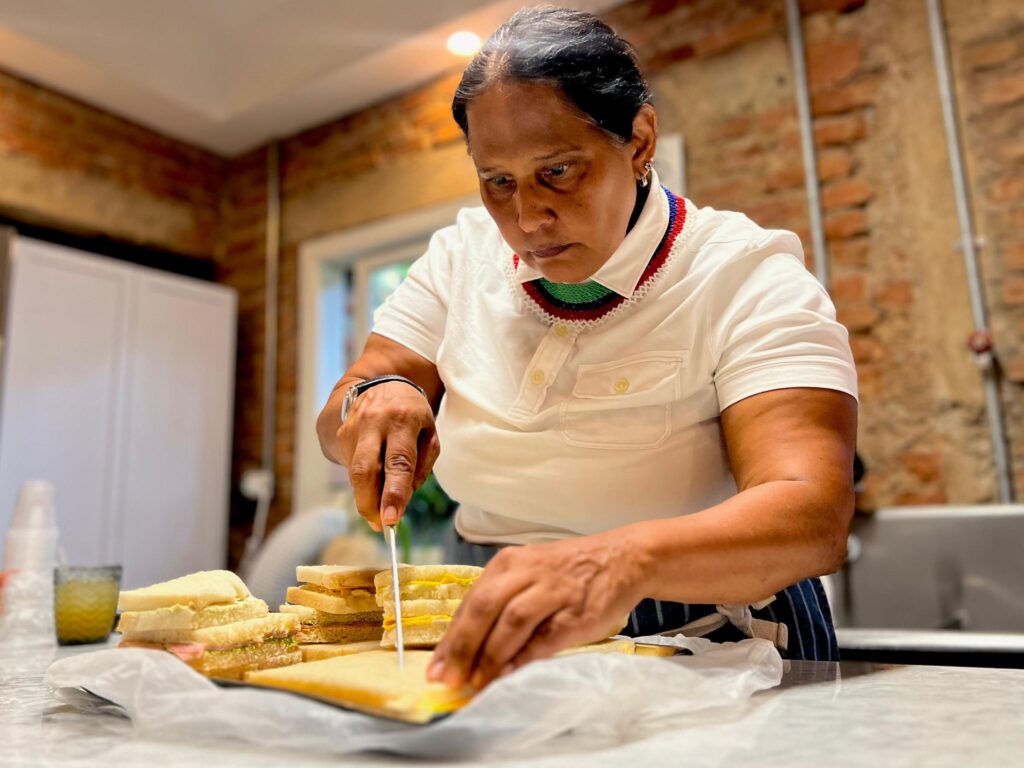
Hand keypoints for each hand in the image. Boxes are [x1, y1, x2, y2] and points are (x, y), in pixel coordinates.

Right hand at [334, 381, 438, 530]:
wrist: (376, 386)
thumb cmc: (410, 414)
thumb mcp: (429, 431)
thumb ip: (423, 463)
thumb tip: (405, 496)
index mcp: (403, 420)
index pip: (399, 462)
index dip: (394, 492)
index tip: (392, 519)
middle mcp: (374, 423)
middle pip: (365, 469)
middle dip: (370, 502)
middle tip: (380, 525)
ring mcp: (353, 429)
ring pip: (355, 472)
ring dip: (365, 499)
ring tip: (377, 516)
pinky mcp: (340, 437)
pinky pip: (352, 468)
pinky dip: (363, 486)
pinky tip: (372, 491)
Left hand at [428, 531, 648, 689]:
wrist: (623, 558)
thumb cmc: (570, 574)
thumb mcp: (529, 576)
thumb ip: (501, 605)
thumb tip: (466, 650)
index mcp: (509, 563)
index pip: (470, 602)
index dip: (451, 639)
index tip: (435, 669)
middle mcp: (527, 571)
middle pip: (484, 608)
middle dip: (462, 648)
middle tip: (448, 680)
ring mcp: (554, 590)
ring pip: (511, 620)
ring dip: (490, 655)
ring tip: (476, 683)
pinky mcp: (578, 611)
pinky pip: (546, 636)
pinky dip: (524, 657)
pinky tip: (510, 676)